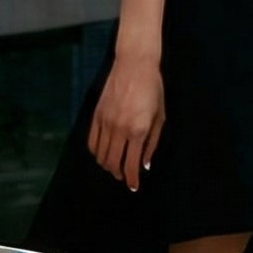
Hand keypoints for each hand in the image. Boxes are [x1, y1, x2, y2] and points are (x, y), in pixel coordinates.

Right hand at [89, 52, 164, 191]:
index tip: (133, 187)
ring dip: (107, 165)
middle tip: (124, 177)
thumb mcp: (160, 117)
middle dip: (118, 174)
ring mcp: (105, 122)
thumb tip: (144, 164)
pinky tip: (102, 154)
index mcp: (138, 131)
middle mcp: (119, 129)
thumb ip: (152, 143)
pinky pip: (92, 141)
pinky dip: (96, 152)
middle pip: (113, 163)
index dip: (131, 180)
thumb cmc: (153, 90)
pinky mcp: (96, 115)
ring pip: (101, 155)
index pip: (130, 165)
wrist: (134, 65)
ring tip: (114, 167)